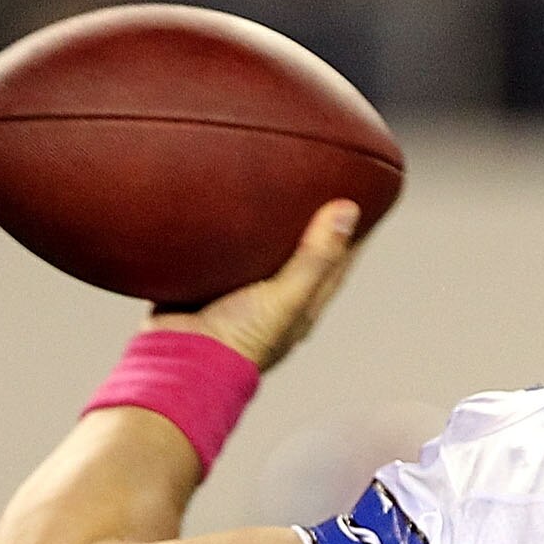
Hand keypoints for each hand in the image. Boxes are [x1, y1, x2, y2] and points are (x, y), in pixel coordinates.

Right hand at [145, 199, 364, 370]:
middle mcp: (274, 297)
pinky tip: (222, 205)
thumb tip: (348, 211)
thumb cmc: (239, 339)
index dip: (352, 231)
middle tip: (317, 181)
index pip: (337, 261)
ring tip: (271, 184)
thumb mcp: (286, 297)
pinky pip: (220, 250)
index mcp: (301, 304)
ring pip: (260, 250)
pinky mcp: (204, 283)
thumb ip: (315, 257)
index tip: (365, 196)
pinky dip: (226, 230)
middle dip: (310, 220)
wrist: (179, 361)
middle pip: (301, 252)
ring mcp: (238, 291)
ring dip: (266, 223)